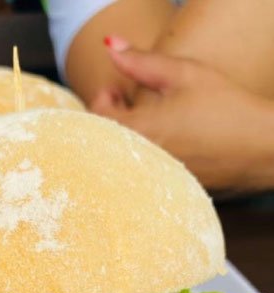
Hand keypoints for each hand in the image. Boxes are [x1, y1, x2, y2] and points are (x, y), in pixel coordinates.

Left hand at [91, 36, 273, 191]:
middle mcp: (137, 160)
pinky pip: (137, 171)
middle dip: (112, 118)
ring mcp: (148, 177)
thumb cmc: (225, 109)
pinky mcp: (161, 187)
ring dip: (125, 136)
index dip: (102, 100)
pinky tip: (163, 143)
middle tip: (130, 104)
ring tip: (150, 122)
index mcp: (137, 131)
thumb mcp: (185, 75)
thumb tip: (111, 45)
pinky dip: (140, 155)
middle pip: (103, 140)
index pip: (95, 119)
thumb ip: (142, 62)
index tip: (118, 91)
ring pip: (119, 156)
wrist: (261, 149)